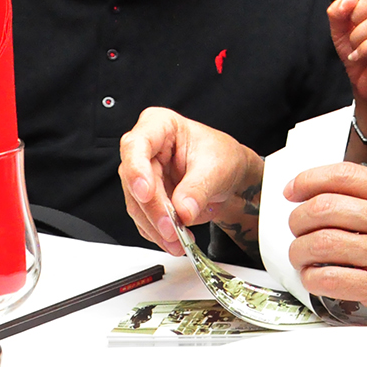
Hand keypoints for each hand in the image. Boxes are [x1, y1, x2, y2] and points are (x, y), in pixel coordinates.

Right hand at [118, 107, 263, 255]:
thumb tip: (182, 210)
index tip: (147, 193)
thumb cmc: (223, 157)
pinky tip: (174, 241)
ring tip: (177, 240)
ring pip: (137, 205)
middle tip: (171, 229)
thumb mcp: (216, 167)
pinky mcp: (146, 199)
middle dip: (154, 210)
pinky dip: (158, 233)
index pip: (137, 145)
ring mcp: (143, 175)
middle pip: (135, 181)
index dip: (137, 171)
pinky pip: (144, 219)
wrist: (231, 176)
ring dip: (155, 227)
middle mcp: (145, 150)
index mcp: (159, 125)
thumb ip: (197, 189)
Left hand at [285, 162, 366, 338]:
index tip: (292, 190)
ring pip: (320, 243)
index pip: (344, 175)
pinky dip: (312, 278)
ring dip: (300, 250)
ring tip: (301, 255)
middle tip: (296, 227)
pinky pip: (329, 278)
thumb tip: (330, 194)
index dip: (308, 180)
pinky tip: (315, 278)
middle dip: (298, 218)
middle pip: (324, 208)